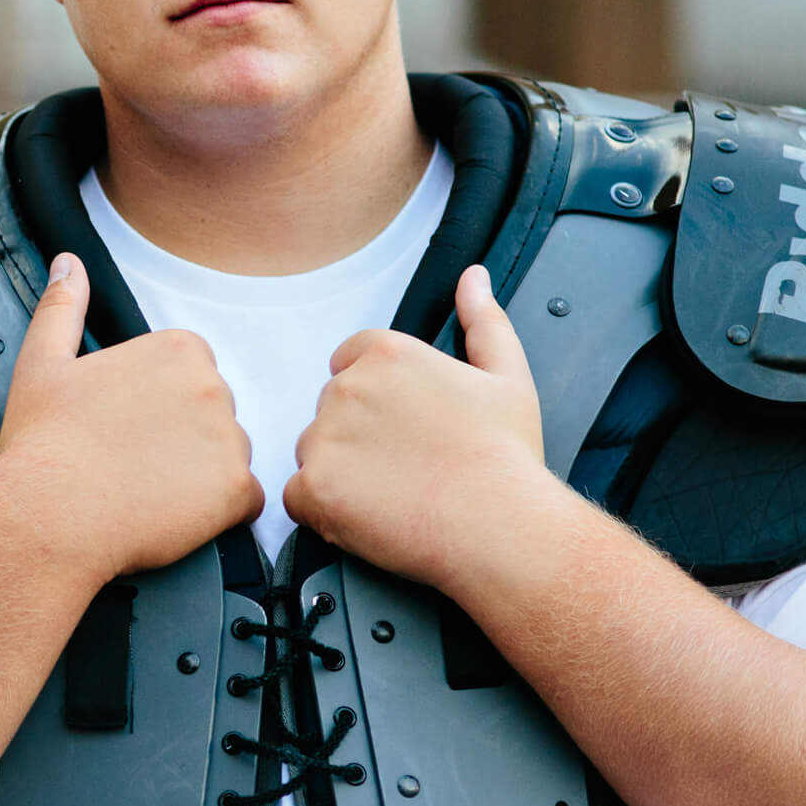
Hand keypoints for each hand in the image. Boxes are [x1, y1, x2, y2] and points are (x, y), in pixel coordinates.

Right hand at [0, 254, 263, 583]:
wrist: (51, 515)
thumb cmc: (45, 442)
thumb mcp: (42, 362)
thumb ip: (63, 306)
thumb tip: (69, 263)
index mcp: (178, 350)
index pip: (191, 375)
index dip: (156, 407)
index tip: (124, 427)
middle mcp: (215, 387)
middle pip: (212, 416)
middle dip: (181, 440)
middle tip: (130, 463)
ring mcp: (231, 440)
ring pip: (228, 458)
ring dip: (199, 477)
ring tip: (145, 491)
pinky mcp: (238, 491)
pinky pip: (244, 501)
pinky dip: (217, 512)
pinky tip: (170, 514)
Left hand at [283, 264, 551, 589]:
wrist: (500, 527)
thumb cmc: (506, 458)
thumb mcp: (507, 376)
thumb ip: (483, 320)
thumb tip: (473, 278)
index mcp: (388, 355)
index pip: (350, 362)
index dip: (378, 400)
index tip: (404, 427)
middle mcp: (348, 389)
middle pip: (330, 409)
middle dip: (357, 436)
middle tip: (407, 466)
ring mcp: (325, 440)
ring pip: (313, 452)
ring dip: (340, 473)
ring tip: (393, 495)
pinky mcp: (313, 490)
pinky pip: (298, 498)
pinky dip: (324, 511)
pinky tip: (368, 518)